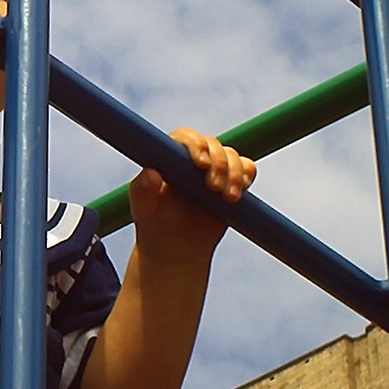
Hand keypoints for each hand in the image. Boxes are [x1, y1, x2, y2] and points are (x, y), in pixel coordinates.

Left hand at [130, 126, 254, 263]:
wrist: (176, 250)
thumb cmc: (154, 225)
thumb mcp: (143, 210)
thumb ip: (141, 191)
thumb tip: (151, 173)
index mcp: (169, 157)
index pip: (184, 138)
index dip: (195, 145)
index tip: (200, 163)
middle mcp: (193, 158)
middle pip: (213, 145)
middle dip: (218, 164)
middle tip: (213, 188)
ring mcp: (214, 169)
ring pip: (232, 156)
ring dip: (234, 173)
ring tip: (228, 198)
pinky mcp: (231, 182)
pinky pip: (246, 168)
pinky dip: (247, 174)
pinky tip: (241, 190)